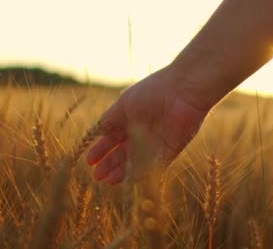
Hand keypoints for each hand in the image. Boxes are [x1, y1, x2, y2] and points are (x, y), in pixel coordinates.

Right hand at [86, 66, 208, 183]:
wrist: (182, 91)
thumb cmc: (151, 92)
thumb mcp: (124, 104)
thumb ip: (110, 120)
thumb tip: (96, 134)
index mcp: (129, 118)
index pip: (111, 138)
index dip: (100, 150)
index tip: (89, 161)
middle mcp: (141, 132)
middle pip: (122, 153)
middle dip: (109, 165)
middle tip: (98, 176)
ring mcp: (155, 143)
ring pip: (136, 163)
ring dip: (122, 172)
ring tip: (109, 181)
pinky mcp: (170, 151)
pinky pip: (154, 166)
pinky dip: (142, 174)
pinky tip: (129, 180)